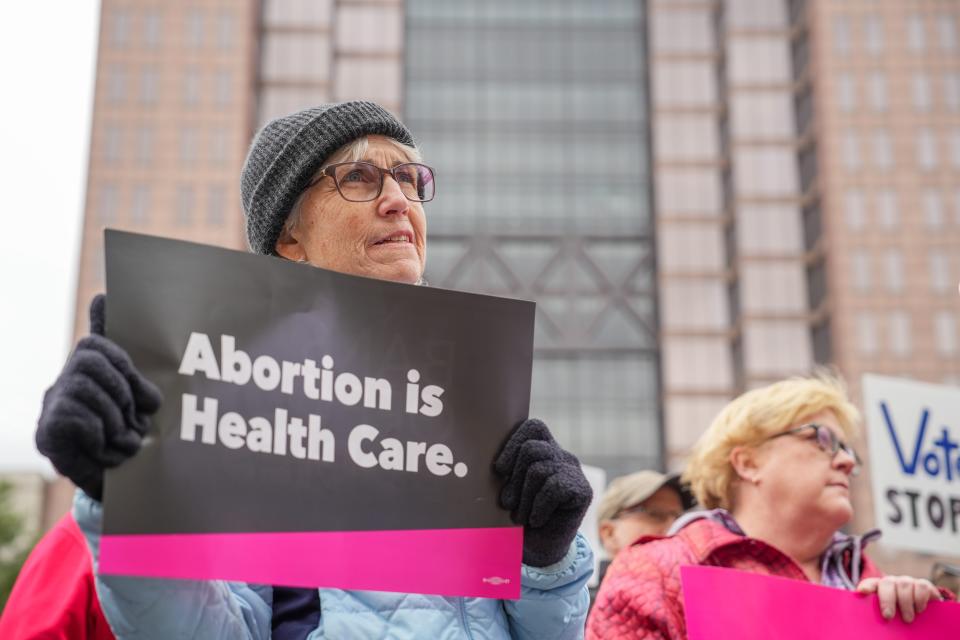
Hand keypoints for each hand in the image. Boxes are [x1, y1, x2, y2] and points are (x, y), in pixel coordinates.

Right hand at [35, 294, 161, 500]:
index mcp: (93, 370)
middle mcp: (68, 380)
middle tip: (139, 418)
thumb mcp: (143, 396)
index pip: (96, 344)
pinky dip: (100, 437)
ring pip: (84, 388)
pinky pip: (77, 418)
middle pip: (90, 358)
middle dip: (123, 388)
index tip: (134, 366)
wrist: (114, 484)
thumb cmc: (132, 434)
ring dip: (115, 419)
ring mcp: (53, 403)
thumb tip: (103, 297)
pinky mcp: (47, 431)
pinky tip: (105, 451)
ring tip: (126, 439)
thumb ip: (133, 359)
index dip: (116, 350)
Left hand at [494, 419, 591, 566]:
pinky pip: (553, 488)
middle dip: (514, 479)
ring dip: (524, 498)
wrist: (538, 550)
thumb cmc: (517, 516)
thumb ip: (506, 469)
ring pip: (539, 470)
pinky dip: (539, 507)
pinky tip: (536, 520)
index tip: (499, 470)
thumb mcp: (507, 488)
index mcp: (543, 450)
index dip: (513, 443)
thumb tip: (490, 457)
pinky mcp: (583, 490)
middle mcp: (561, 456)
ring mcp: (574, 472)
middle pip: (531, 450)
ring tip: (521, 516)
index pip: (534, 427)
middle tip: (507, 503)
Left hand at [857, 575, 943, 622]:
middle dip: (887, 600)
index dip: (866, 586)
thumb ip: (879, 617)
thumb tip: (869, 630)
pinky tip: (919, 609)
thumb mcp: (888, 617)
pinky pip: (922, 586)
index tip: (862, 592)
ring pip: (904, 584)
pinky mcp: (923, 585)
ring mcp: (908, 582)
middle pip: (887, 583)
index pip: (870, 583)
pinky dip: (920, 598)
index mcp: (879, 589)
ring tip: (908, 619)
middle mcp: (892, 583)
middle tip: (888, 616)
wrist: (922, 615)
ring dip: (905, 602)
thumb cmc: (898, 618)